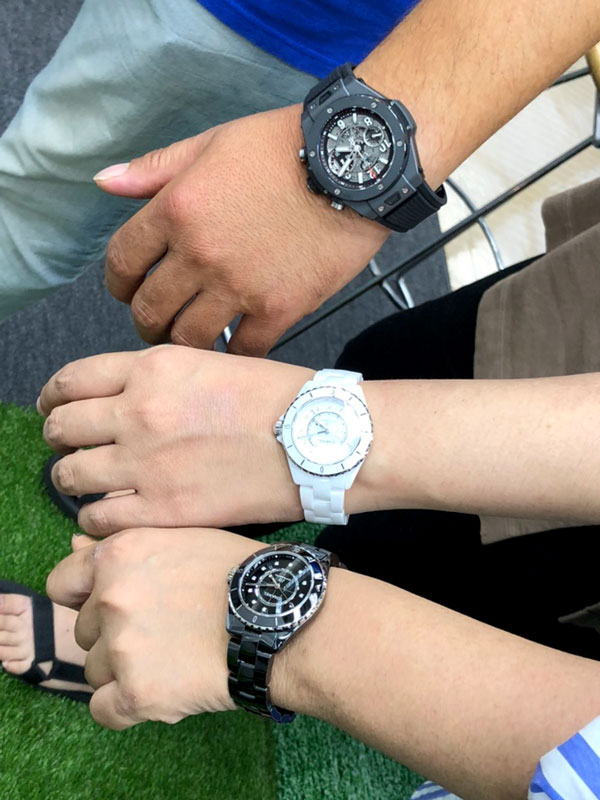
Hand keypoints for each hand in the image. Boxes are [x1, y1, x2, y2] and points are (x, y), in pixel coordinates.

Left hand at [38, 346, 312, 535]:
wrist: (320, 441)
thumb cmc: (279, 401)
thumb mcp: (211, 366)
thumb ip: (158, 381)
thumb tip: (124, 403)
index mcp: (152, 367)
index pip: (71, 379)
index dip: (53, 397)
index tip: (54, 409)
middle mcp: (138, 410)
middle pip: (61, 428)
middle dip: (58, 439)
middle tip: (70, 448)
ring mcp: (145, 463)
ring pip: (70, 475)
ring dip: (73, 480)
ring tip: (89, 485)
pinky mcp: (162, 510)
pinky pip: (97, 519)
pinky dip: (95, 519)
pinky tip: (112, 514)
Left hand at [46, 528, 262, 729]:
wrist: (278, 617)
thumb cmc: (239, 572)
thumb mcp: (183, 537)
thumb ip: (126, 545)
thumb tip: (76, 543)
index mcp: (119, 555)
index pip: (62, 583)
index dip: (84, 597)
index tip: (108, 607)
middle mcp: (111, 598)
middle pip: (83, 630)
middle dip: (113, 633)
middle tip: (162, 632)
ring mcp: (122, 647)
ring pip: (95, 670)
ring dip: (124, 670)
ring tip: (171, 659)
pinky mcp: (137, 693)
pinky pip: (103, 710)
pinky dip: (126, 707)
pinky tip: (161, 691)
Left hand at [95, 104, 387, 355]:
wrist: (354, 166)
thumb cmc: (284, 147)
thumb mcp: (212, 143)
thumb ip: (154, 169)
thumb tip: (104, 182)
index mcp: (176, 210)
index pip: (122, 262)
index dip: (118, 283)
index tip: (127, 290)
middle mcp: (200, 254)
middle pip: (150, 310)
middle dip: (145, 322)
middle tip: (155, 324)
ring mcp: (240, 287)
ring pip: (190, 338)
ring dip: (182, 343)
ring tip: (190, 340)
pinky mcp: (279, 309)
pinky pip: (243, 349)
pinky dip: (233, 354)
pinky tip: (234, 348)